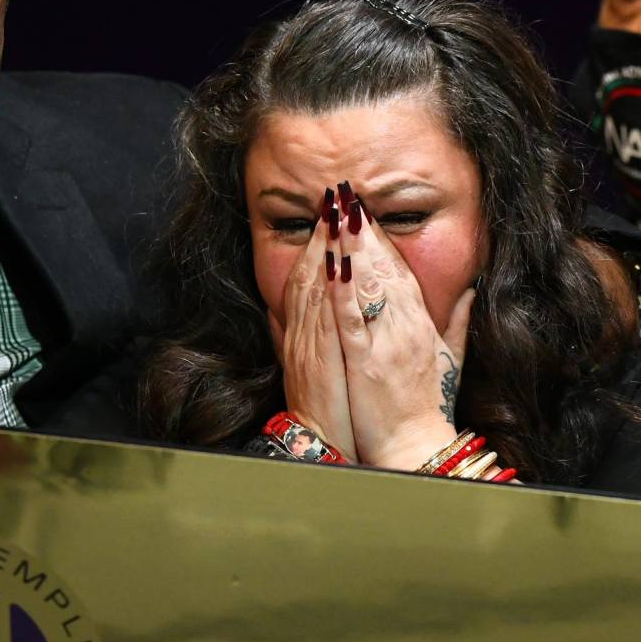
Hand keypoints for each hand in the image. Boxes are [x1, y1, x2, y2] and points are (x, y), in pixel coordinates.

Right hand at [268, 186, 356, 459]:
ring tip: (335, 214)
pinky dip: (329, 289)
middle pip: (311, 272)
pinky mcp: (319, 362)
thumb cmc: (334, 408)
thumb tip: (307, 310)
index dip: (321, 241)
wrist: (327, 447)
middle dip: (322, 232)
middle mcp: (304, 333)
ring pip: (314, 287)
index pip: (313, 277)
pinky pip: (325, 319)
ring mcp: (309, 346)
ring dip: (324, 249)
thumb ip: (321, 333)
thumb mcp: (324, 364)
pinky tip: (336, 263)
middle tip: (335, 195)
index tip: (334, 210)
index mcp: (309, 332)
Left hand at [330, 183, 474, 470]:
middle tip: (344, 193)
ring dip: (349, 245)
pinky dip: (342, 289)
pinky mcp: (366, 362)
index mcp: (422, 325)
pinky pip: (352, 318)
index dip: (381, 237)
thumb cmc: (427, 408)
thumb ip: (457, 322)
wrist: (416, 449)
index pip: (400, 271)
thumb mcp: (449, 360)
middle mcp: (406, 327)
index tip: (365, 208)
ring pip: (366, 284)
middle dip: (363, 228)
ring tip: (334, 212)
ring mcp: (386, 343)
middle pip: (383, 267)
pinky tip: (332, 262)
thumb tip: (468, 289)